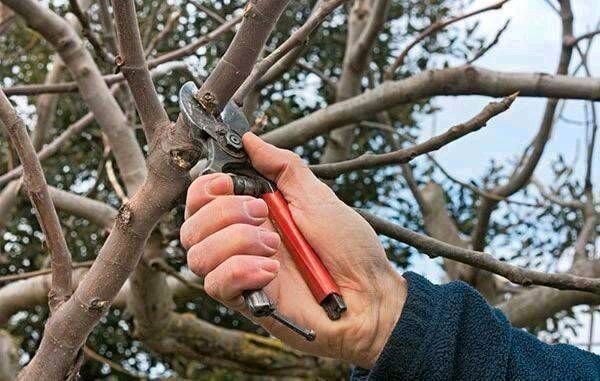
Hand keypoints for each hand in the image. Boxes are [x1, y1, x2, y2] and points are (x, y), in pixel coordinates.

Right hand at [181, 133, 406, 367]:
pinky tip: (271, 271)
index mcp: (253, 212)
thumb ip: (282, 166)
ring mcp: (240, 271)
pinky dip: (241, 270)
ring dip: (236, 242)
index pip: (201, 197)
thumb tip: (249, 139)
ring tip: (275, 248)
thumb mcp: (317, 196)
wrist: (370, 295)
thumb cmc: (349, 248)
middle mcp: (239, 240)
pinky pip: (215, 284)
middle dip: (224, 212)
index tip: (229, 184)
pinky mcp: (245, 301)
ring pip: (197, 254)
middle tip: (262, 214)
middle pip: (191, 225)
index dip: (206, 187)